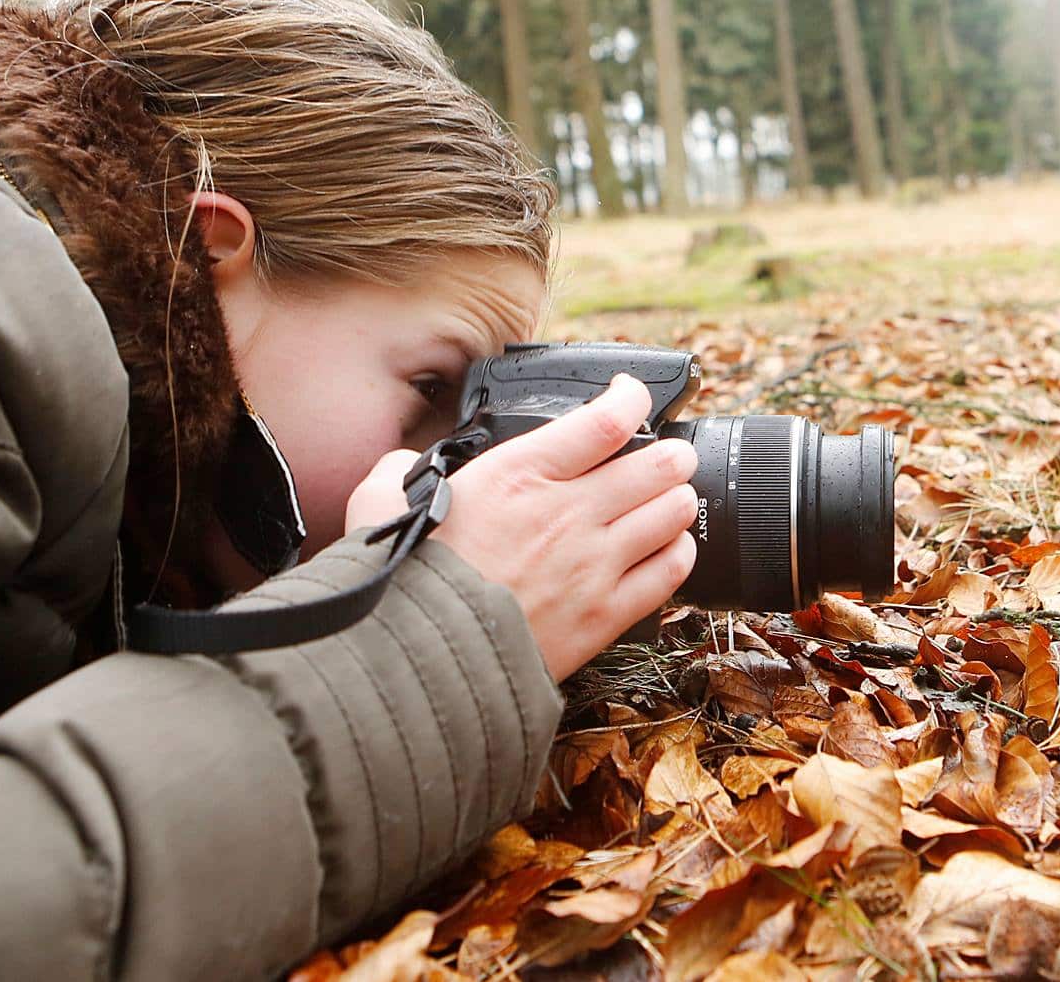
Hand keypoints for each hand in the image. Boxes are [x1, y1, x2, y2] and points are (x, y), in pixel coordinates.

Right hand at [342, 373, 697, 679]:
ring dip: (678, 499)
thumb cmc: (403, 585)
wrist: (419, 665)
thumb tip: (397, 468)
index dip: (631, 396)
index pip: (606, 420)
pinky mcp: (606, 614)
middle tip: (666, 454)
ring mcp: (594, 564)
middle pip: (659, 464)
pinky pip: (670, 572)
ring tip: (670, 497)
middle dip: (670, 453)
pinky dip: (678, 552)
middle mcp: (568, 513)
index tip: (632, 394)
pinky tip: (669, 547)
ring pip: (674, 512)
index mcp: (519, 475)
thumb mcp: (381, 505)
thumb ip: (398, 474)